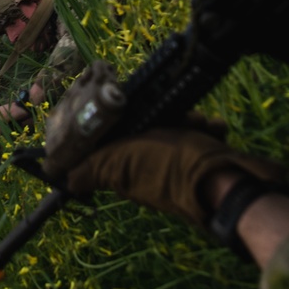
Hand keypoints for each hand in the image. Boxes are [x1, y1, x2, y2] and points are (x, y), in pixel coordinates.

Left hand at [66, 126, 285, 229]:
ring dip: (186, 118)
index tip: (127, 105)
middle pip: (146, 126)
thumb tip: (62, 180)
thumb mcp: (121, 165)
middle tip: (171, 115)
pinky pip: (200, 131)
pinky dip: (206, 127)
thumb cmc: (168, 168)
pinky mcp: (204, 155)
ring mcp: (178, 160)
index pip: (114, 139)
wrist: (226, 183)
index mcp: (127, 168)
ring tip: (196, 122)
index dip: (118, 122)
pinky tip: (212, 128)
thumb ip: (93, 168)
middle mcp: (150, 164)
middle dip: (158, 115)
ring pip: (175, 123)